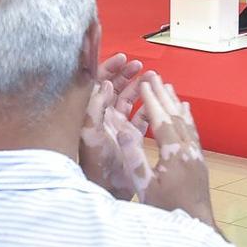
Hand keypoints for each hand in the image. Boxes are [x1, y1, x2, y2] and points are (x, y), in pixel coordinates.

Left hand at [78, 53, 150, 199]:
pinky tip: (155, 100)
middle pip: (115, 88)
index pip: (99, 84)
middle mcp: (104, 117)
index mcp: (92, 113)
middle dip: (127, 74)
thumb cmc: (95, 163)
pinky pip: (140, 116)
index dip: (110, 69)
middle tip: (140, 66)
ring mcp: (118, 126)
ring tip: (151, 77)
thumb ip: (95, 107)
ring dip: (139, 87)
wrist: (108, 188)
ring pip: (129, 99)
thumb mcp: (90, 133)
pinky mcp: (130, 136)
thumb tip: (103, 84)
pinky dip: (148, 106)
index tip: (123, 58)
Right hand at [139, 72, 213, 228]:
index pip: (162, 120)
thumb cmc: (167, 210)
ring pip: (187, 123)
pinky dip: (188, 118)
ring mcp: (196, 156)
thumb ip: (134, 158)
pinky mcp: (199, 162)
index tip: (144, 84)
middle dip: (164, 95)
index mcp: (173, 154)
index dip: (152, 100)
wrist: (195, 226)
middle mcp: (188, 151)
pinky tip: (186, 112)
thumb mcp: (144, 186)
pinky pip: (193, 133)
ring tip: (169, 88)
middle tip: (155, 77)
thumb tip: (124, 131)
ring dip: (176, 103)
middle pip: (176, 116)